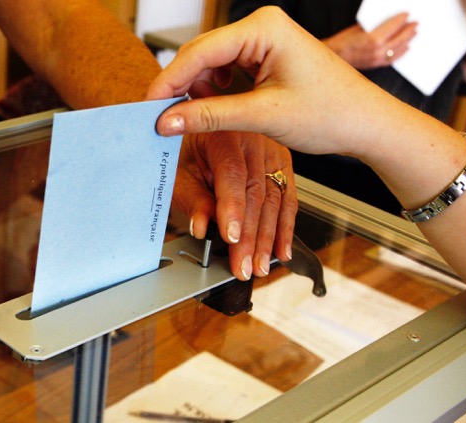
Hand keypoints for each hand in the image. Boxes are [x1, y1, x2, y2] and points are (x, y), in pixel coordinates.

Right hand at [145, 6, 409, 162]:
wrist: (367, 124)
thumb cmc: (332, 113)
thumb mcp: (262, 116)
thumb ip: (210, 116)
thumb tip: (167, 120)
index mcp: (263, 28)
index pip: (199, 51)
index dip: (169, 81)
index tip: (147, 108)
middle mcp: (262, 26)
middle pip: (201, 55)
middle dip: (181, 88)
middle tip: (161, 120)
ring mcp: (263, 39)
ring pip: (211, 64)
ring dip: (198, 92)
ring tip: (192, 121)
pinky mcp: (265, 56)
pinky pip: (226, 70)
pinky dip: (215, 93)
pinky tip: (214, 112)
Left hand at [175, 131, 296, 279]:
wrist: (198, 124)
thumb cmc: (185, 145)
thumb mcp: (177, 168)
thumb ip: (191, 197)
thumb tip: (202, 226)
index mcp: (223, 132)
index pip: (232, 174)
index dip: (232, 209)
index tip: (231, 237)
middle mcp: (253, 138)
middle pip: (257, 192)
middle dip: (251, 236)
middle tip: (244, 266)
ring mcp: (271, 151)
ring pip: (275, 200)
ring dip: (268, 238)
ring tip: (260, 265)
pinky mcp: (280, 163)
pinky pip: (287, 198)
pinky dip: (285, 228)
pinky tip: (281, 250)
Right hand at [324, 13, 416, 69]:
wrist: (332, 57)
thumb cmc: (341, 41)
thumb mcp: (357, 28)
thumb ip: (373, 26)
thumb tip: (387, 22)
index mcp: (373, 39)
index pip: (393, 27)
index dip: (401, 19)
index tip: (407, 14)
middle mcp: (377, 51)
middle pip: (399, 39)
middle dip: (408, 30)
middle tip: (416, 23)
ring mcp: (377, 60)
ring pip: (398, 49)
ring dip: (408, 41)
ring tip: (414, 33)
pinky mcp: (375, 65)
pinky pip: (393, 59)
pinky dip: (401, 53)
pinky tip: (406, 47)